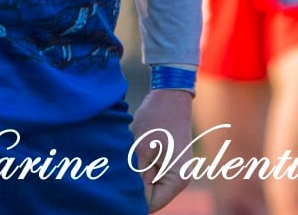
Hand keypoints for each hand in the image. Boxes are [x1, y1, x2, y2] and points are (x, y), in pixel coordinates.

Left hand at [128, 88, 194, 211]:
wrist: (169, 94)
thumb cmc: (156, 118)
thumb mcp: (140, 150)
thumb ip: (134, 178)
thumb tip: (124, 197)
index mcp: (178, 180)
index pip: (150, 204)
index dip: (132, 197)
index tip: (118, 180)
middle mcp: (180, 179)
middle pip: (149, 196)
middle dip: (133, 186)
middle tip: (120, 166)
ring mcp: (174, 171)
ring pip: (147, 184)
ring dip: (135, 174)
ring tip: (129, 155)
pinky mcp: (167, 162)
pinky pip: (149, 173)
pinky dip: (138, 166)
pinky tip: (133, 151)